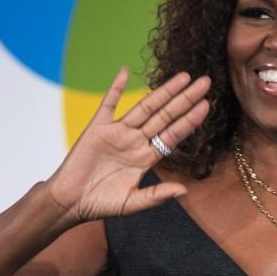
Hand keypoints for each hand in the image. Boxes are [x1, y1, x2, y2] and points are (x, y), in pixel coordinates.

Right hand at [45, 68, 210, 222]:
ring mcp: (118, 132)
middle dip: (186, 99)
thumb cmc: (100, 204)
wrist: (69, 202)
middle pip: (166, 115)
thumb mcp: (132, 203)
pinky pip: (108, 104)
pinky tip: (125, 71)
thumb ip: (157, 195)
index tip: (207, 105)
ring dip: (163, 91)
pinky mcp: (96, 128)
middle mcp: (136, 141)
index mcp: (147, 157)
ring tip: (183, 76)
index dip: (190, 120)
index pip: (174, 134)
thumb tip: (184, 190)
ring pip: (145, 107)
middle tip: (205, 82)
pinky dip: (115, 87)